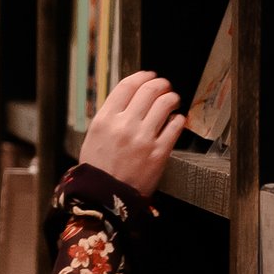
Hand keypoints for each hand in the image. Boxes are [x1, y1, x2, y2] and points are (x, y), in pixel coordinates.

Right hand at [78, 69, 184, 197]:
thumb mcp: (95, 135)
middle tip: (165, 86)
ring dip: (172, 98)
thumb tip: (131, 97)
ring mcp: (143, 138)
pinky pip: (175, 126)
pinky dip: (178, 119)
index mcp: (105, 119)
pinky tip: (176, 120)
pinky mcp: (159, 153)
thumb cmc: (98, 168)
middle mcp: (124, 125)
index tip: (149, 75)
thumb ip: (111, 115)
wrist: (104, 198)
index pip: (127, 85)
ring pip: (165, 104)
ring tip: (173, 100)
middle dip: (161, 84)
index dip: (142, 76)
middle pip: (149, 90)